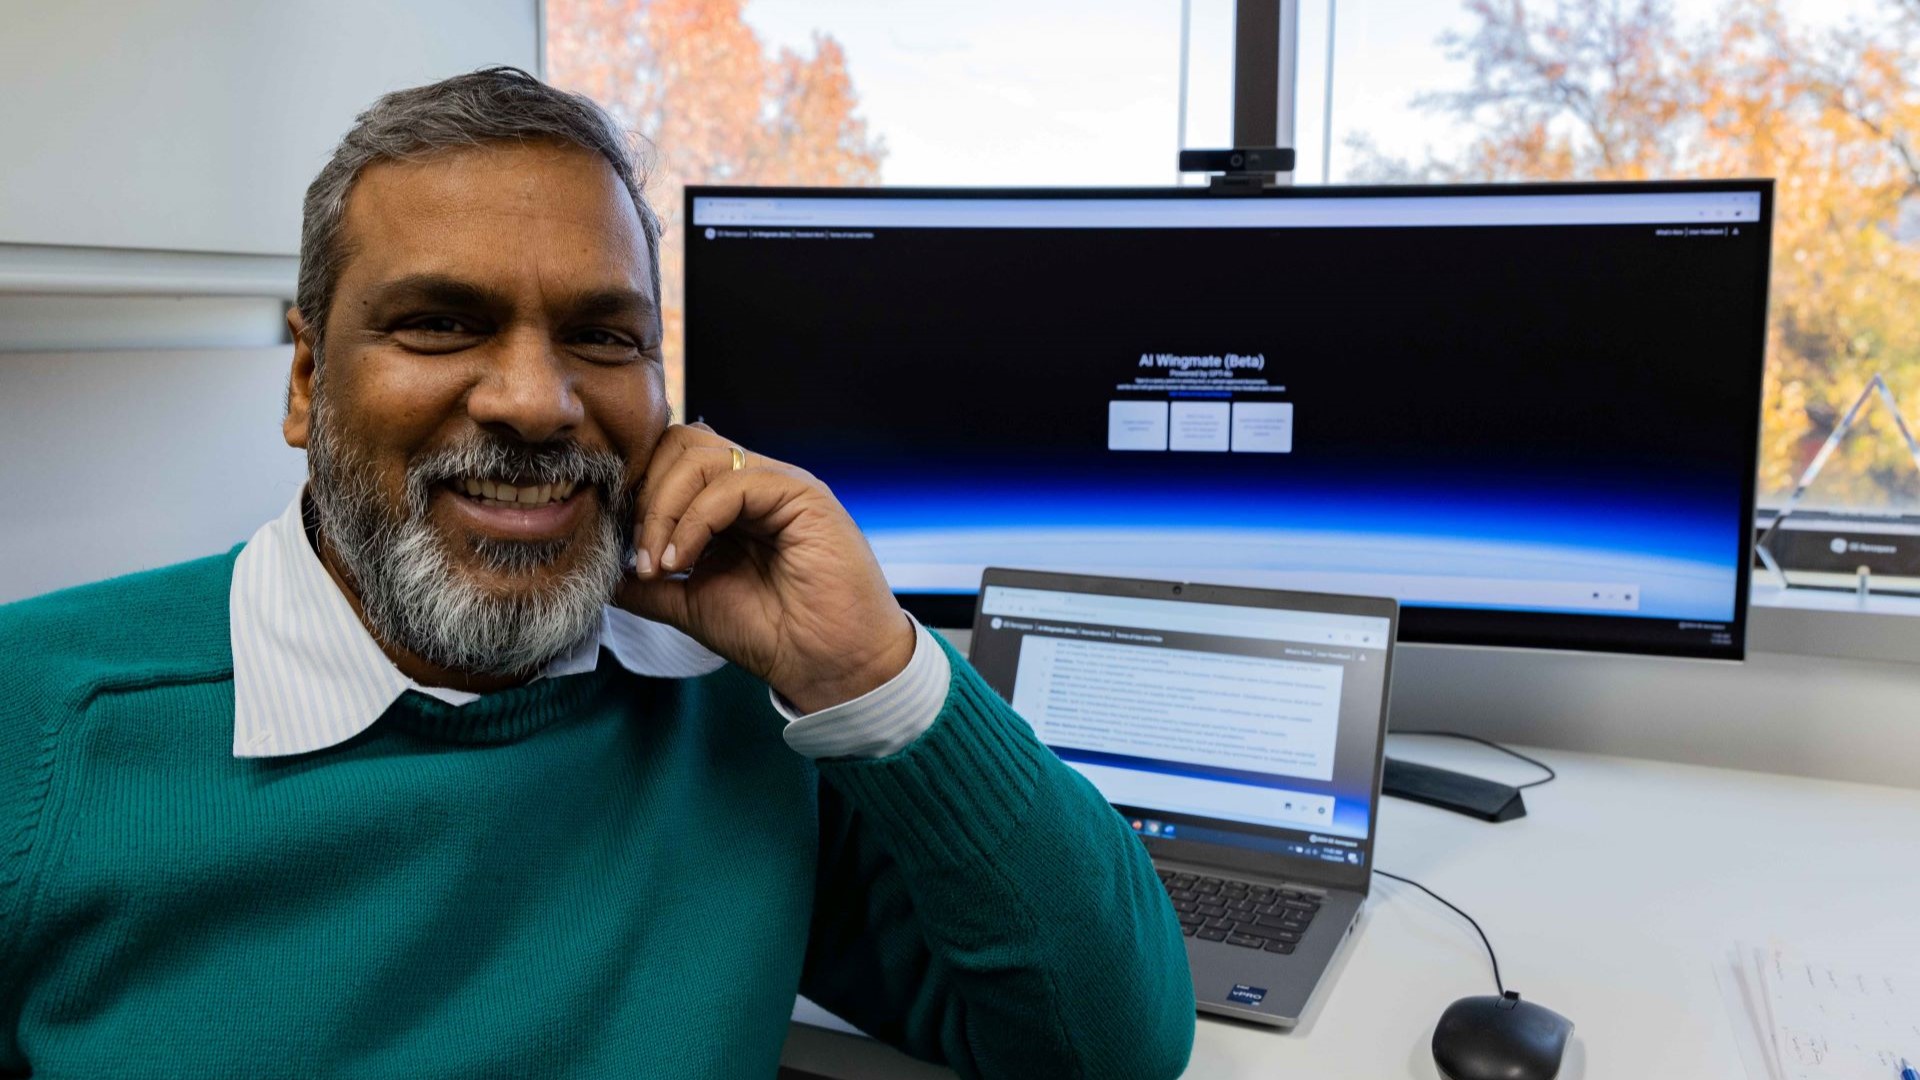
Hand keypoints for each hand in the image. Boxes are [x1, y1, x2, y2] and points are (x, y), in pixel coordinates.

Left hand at [616, 423, 915, 713]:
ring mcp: (778, 483)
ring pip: (698, 455)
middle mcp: (754, 483)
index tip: (619, 543)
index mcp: (730, 502)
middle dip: (645, 493)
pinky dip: (694, 520)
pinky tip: (683, 560)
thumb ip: (648, 584)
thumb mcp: (690, 604)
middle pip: (679, 443)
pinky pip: (732, 484)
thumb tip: (600, 572)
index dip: (636, 490)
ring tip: (660, 563)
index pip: (669, 460)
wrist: (828, 666)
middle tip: (639, 553)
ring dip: (664, 509)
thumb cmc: (772, 635)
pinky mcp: (801, 493)